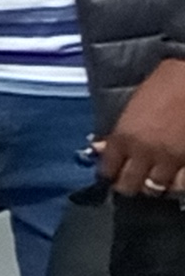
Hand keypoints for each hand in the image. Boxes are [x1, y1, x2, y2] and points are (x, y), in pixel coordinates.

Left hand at [100, 62, 184, 197]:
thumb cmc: (162, 86)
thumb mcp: (132, 106)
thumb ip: (116, 131)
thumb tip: (99, 148)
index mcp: (124, 137)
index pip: (108, 169)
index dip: (108, 175)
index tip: (111, 175)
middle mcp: (144, 153)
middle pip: (129, 186)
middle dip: (128, 186)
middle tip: (132, 182)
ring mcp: (170, 160)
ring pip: (156, 189)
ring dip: (154, 187)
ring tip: (155, 182)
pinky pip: (182, 185)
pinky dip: (177, 185)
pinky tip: (176, 180)